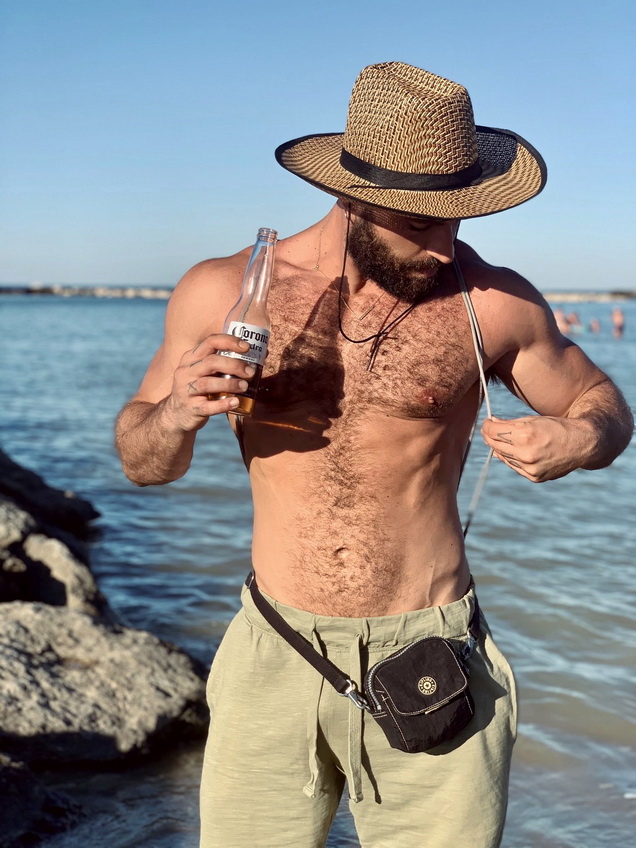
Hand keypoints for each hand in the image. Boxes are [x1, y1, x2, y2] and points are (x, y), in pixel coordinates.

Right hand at [164, 334, 254, 430]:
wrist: (177, 414)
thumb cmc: (199, 389)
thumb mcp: (204, 372)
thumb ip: (225, 364)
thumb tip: (262, 354)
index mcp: (191, 358)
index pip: (210, 342)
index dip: (229, 341)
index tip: (246, 347)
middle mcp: (186, 371)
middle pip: (211, 362)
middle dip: (234, 365)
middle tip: (251, 372)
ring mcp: (185, 390)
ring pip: (207, 383)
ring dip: (230, 384)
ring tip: (245, 386)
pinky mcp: (190, 409)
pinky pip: (207, 406)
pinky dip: (222, 405)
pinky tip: (235, 402)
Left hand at [481, 415, 595, 481]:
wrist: (582, 444)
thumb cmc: (557, 427)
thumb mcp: (533, 420)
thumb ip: (509, 423)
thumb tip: (490, 423)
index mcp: (524, 435)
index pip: (492, 431)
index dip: (487, 425)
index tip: (487, 422)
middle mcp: (526, 454)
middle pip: (495, 444)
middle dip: (490, 436)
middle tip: (490, 430)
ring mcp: (530, 468)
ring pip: (503, 456)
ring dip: (501, 447)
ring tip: (506, 439)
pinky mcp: (534, 477)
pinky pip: (514, 466)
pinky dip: (512, 458)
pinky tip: (516, 451)